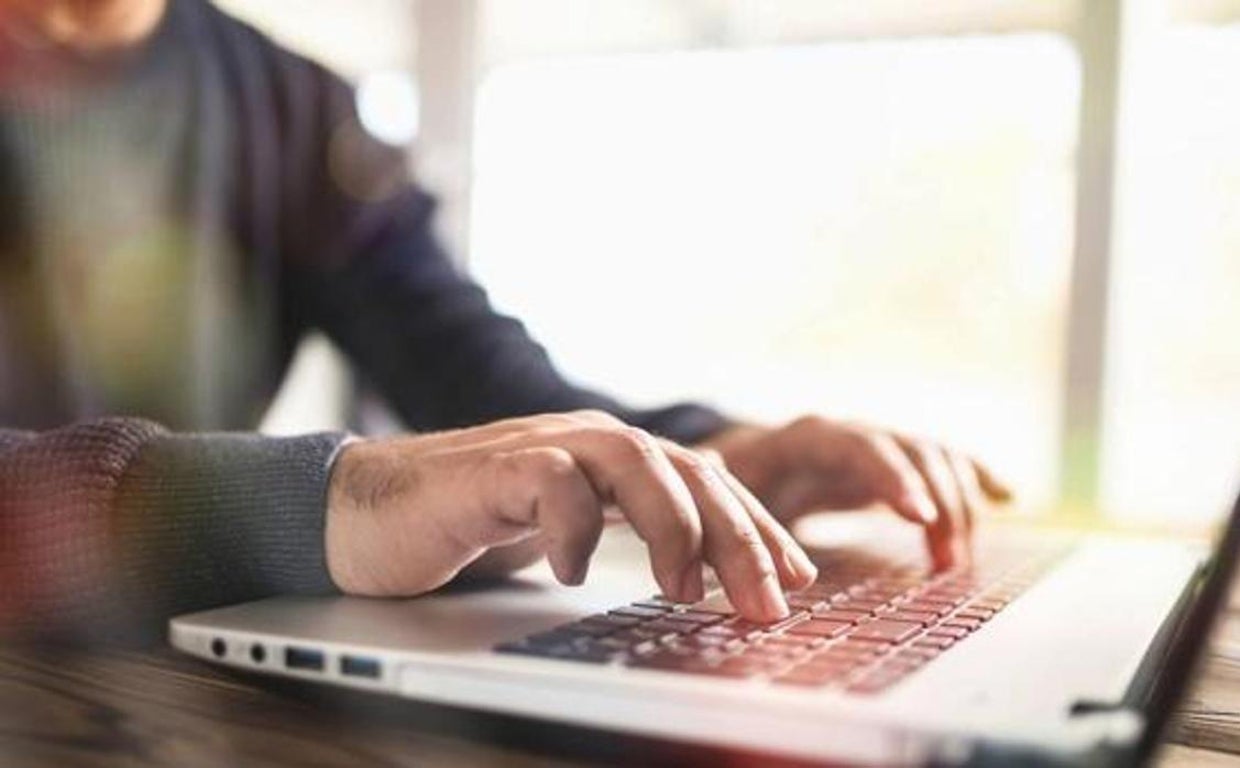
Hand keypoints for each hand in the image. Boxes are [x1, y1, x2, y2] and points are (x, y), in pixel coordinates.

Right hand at [325, 410, 817, 621]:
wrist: (368, 511)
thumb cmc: (469, 525)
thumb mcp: (566, 533)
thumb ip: (623, 534)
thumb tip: (703, 580)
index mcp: (613, 460)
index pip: (707, 484)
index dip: (758, 529)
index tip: (799, 580)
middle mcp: (587, 442)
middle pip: (688, 473)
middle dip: (739, 539)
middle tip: (769, 603)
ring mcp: (541, 447)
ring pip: (635, 462)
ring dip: (674, 528)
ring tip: (686, 591)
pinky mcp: (492, 468)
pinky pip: (552, 482)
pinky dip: (573, 529)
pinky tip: (574, 574)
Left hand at [698, 417, 1011, 569]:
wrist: (742, 463)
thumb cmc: (731, 482)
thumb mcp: (722, 490)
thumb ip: (726, 494)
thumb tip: (711, 484)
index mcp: (806, 438)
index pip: (858, 445)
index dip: (893, 477)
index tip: (921, 518)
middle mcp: (851, 435)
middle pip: (910, 450)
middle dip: (938, 502)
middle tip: (949, 561)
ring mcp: (878, 447)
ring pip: (933, 457)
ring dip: (957, 505)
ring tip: (957, 561)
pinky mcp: (896, 467)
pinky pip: (944, 463)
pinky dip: (975, 477)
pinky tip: (1007, 496)